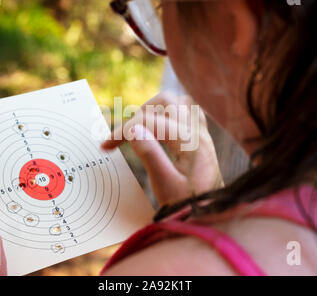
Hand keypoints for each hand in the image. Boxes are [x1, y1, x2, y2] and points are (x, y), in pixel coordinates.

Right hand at [102, 92, 222, 205]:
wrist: (211, 216)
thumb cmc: (189, 205)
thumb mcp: (165, 185)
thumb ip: (150, 155)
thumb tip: (133, 129)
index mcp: (190, 142)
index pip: (150, 122)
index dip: (123, 130)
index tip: (105, 146)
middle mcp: (198, 132)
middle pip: (166, 101)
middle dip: (140, 114)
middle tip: (124, 135)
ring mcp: (202, 133)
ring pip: (178, 102)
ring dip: (155, 109)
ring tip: (140, 128)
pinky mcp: (201, 139)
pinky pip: (188, 112)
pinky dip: (170, 113)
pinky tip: (161, 127)